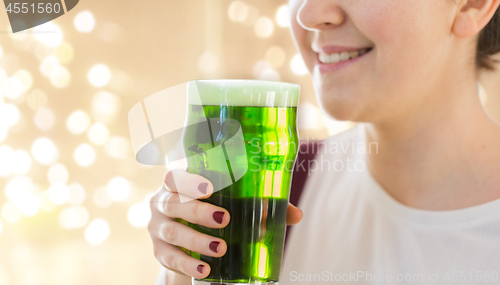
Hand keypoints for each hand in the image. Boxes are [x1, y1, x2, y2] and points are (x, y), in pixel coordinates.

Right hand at [148, 169, 303, 278]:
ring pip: (172, 231)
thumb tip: (296, 214)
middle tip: (224, 220)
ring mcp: (158, 227)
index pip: (175, 176)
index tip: (211, 187)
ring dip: (196, 241)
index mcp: (180, 184)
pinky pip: (169, 257)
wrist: (187, 241)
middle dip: (198, 211)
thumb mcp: (231, 205)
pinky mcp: (159, 251)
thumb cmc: (213, 212)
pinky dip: (187, 264)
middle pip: (173, 203)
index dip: (189, 180)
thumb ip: (261, 206)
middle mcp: (163, 202)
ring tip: (220, 249)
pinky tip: (205, 269)